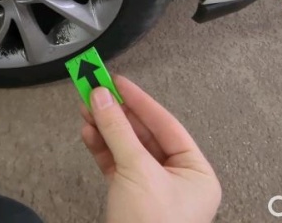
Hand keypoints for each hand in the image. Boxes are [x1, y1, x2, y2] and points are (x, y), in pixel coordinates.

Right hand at [80, 76, 220, 222]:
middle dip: (117, 113)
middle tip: (95, 89)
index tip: (116, 81)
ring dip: (105, 128)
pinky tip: (89, 133)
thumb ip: (118, 130)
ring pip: (127, 148)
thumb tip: (103, 98)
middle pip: (144, 134)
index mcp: (196, 172)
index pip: (166, 124)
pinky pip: (117, 165)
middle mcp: (178, 180)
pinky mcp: (132, 199)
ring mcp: (154, 190)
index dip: (139, 100)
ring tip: (85, 109)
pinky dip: (102, 149)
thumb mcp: (137, 171)